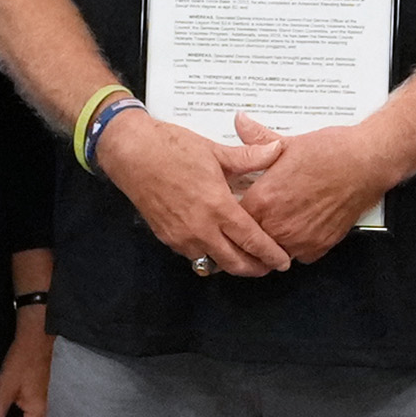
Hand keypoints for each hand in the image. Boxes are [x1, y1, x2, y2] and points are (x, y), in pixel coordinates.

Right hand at [98, 105, 290, 281]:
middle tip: (269, 266)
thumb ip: (249, 157)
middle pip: (236, 263)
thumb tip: (277, 149)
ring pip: (214, 263)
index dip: (271, 254)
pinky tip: (218, 246)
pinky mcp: (167, 238)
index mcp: (218, 207)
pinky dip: (210, 255)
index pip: (252, 240)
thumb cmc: (172, 148)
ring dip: (233, 264)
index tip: (284, 261)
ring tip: (247, 259)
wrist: (131, 154)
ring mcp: (182, 237)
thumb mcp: (214, 151)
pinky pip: (194, 255)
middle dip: (256, 268)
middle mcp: (201, 228)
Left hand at [233, 111, 397, 266]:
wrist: (367, 163)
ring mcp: (300, 239)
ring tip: (278, 222)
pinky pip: (298, 255)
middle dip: (250, 229)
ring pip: (273, 251)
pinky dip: (297, 246)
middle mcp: (280, 225)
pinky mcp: (319, 247)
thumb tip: (241, 122)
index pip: (233, 218)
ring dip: (272, 240)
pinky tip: (300, 228)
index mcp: (265, 200)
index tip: (235, 207)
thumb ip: (258, 140)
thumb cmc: (332, 153)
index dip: (232, 213)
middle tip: (255, 217)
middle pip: (251, 239)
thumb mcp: (288, 144)